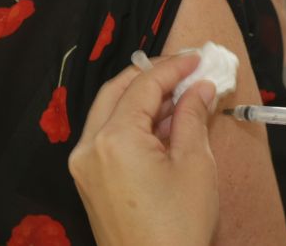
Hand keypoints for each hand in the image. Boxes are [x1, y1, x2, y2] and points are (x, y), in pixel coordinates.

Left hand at [69, 55, 218, 245]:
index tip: (198, 59)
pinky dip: (135, 123)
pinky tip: (166, 124)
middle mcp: (90, 147)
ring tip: (184, 97)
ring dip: (145, 99)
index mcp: (114, 139)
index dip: (174, 67)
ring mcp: (85, 166)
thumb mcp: (195, 164)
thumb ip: (193, 116)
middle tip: (187, 71)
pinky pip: (110, 137)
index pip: (143, 85)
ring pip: (111, 112)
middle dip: (153, 76)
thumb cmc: (178, 227)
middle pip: (118, 91)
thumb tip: (200, 89)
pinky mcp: (91, 181)